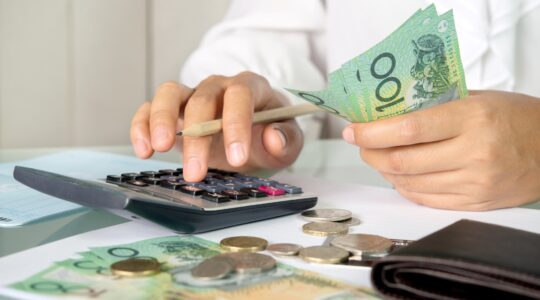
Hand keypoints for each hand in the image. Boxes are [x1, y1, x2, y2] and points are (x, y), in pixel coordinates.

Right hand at [130, 71, 303, 181]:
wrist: (253, 136)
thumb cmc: (270, 135)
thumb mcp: (289, 142)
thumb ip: (286, 140)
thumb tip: (273, 137)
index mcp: (251, 87)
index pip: (241, 95)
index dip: (236, 124)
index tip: (236, 158)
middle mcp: (219, 86)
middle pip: (202, 99)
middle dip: (198, 137)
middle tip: (196, 172)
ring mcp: (192, 95)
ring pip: (170, 94)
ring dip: (162, 120)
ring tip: (159, 149)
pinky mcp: (173, 111)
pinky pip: (150, 108)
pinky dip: (142, 126)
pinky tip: (144, 150)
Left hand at [342, 91, 539, 210]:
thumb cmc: (515, 117)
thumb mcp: (476, 98)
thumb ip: (433, 106)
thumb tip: (385, 114)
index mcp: (472, 118)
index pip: (408, 129)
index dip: (372, 132)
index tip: (353, 130)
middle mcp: (473, 153)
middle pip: (402, 160)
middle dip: (370, 152)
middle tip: (360, 143)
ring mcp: (474, 182)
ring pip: (409, 182)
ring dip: (384, 169)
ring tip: (377, 156)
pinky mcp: (474, 202)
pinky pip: (425, 199)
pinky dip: (404, 186)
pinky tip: (398, 174)